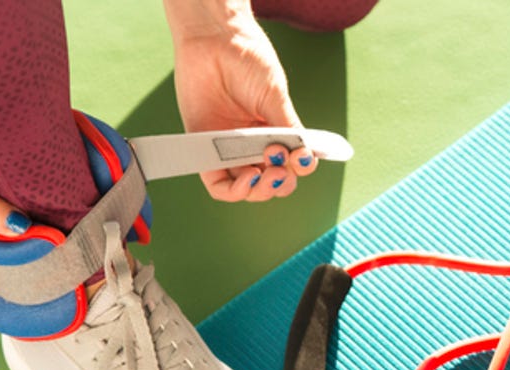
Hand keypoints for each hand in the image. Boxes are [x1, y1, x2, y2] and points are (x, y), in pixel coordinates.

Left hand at [167, 4, 316, 201]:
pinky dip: (233, 190)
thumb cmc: (246, 59)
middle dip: (279, 183)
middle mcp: (251, 143)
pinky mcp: (204, 147)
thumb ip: (288, 130)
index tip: (300, 158)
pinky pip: (217, 183)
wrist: (214, 38)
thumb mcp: (275, 97)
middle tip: (279, 167)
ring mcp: (228, 147)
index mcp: (272, 130)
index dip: (297, 170)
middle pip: (269, 181)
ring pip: (246, 188)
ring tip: (263, 175)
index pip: (289, 165)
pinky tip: (247, 178)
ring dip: (259, 190)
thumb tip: (306, 158)